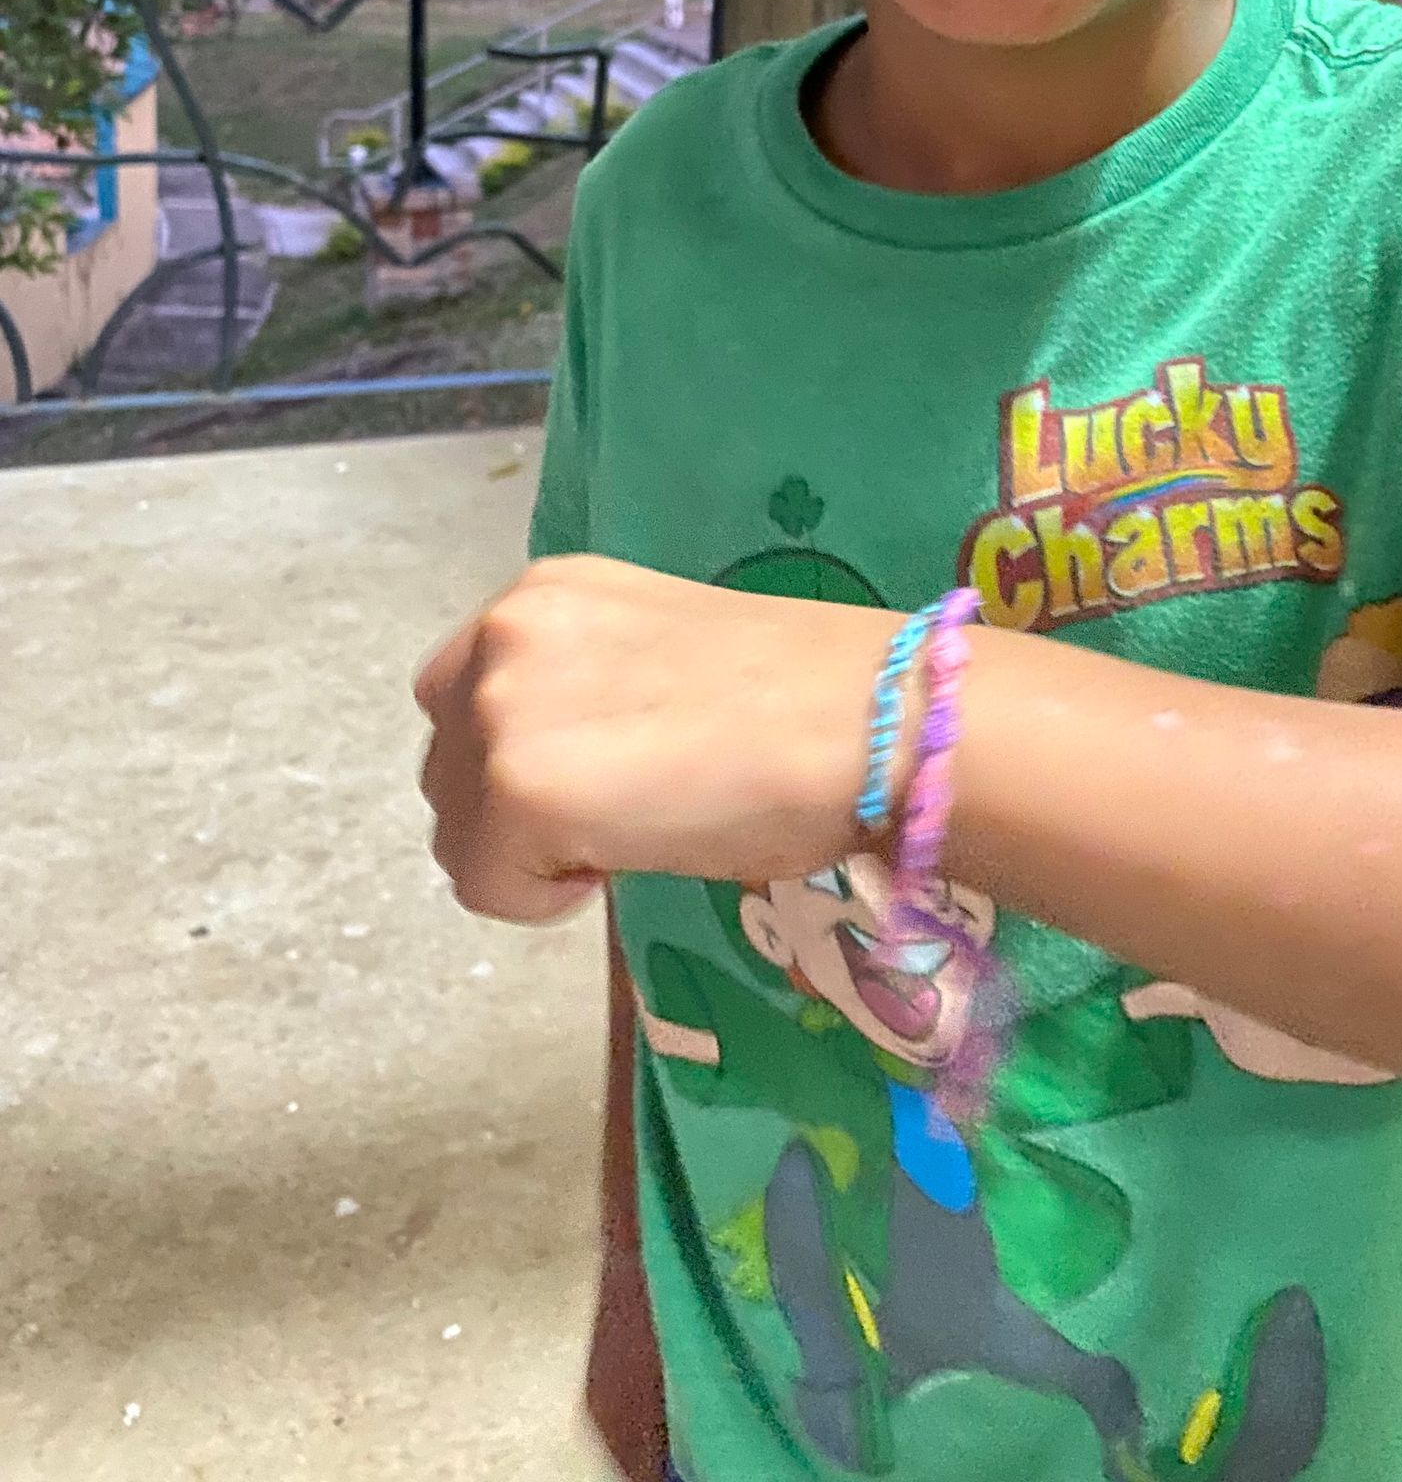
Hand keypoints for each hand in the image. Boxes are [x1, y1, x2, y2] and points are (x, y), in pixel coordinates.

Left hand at [413, 555, 889, 922]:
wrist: (865, 721)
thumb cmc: (800, 697)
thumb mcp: (655, 655)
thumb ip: (583, 686)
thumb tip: (561, 766)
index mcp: (544, 590)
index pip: (464, 696)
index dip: (525, 754)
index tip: (611, 773)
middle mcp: (503, 633)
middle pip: (447, 769)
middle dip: (513, 813)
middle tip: (624, 814)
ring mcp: (501, 710)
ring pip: (458, 835)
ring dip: (529, 857)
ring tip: (633, 832)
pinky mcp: (517, 793)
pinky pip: (487, 888)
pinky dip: (545, 900)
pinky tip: (625, 864)